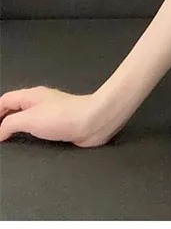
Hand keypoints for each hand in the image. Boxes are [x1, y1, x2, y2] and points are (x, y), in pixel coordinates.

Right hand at [0, 85, 123, 146]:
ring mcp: (50, 112)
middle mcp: (40, 101)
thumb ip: (10, 124)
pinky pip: (38, 127)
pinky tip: (28, 142)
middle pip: (14, 108)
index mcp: (31, 95)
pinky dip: (28, 133)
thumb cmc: (64, 116)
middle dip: (3, 119)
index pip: (5, 100)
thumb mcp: (30, 119)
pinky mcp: (58, 124)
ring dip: (16, 127)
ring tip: (7, 140)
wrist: (93, 121)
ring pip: (26, 117)